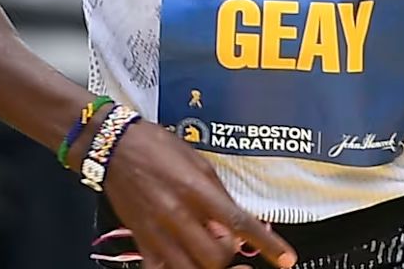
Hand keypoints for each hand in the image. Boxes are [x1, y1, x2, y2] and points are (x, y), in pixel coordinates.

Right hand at [102, 119, 296, 268]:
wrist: (116, 147)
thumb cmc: (159, 147)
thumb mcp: (197, 161)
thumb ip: (217, 194)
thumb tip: (235, 222)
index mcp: (197, 190)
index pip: (239, 223)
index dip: (267, 244)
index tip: (286, 259)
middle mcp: (178, 215)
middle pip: (216, 258)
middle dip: (231, 257)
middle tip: (230, 244)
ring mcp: (158, 233)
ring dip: (208, 268)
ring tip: (213, 255)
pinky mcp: (141, 243)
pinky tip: (185, 264)